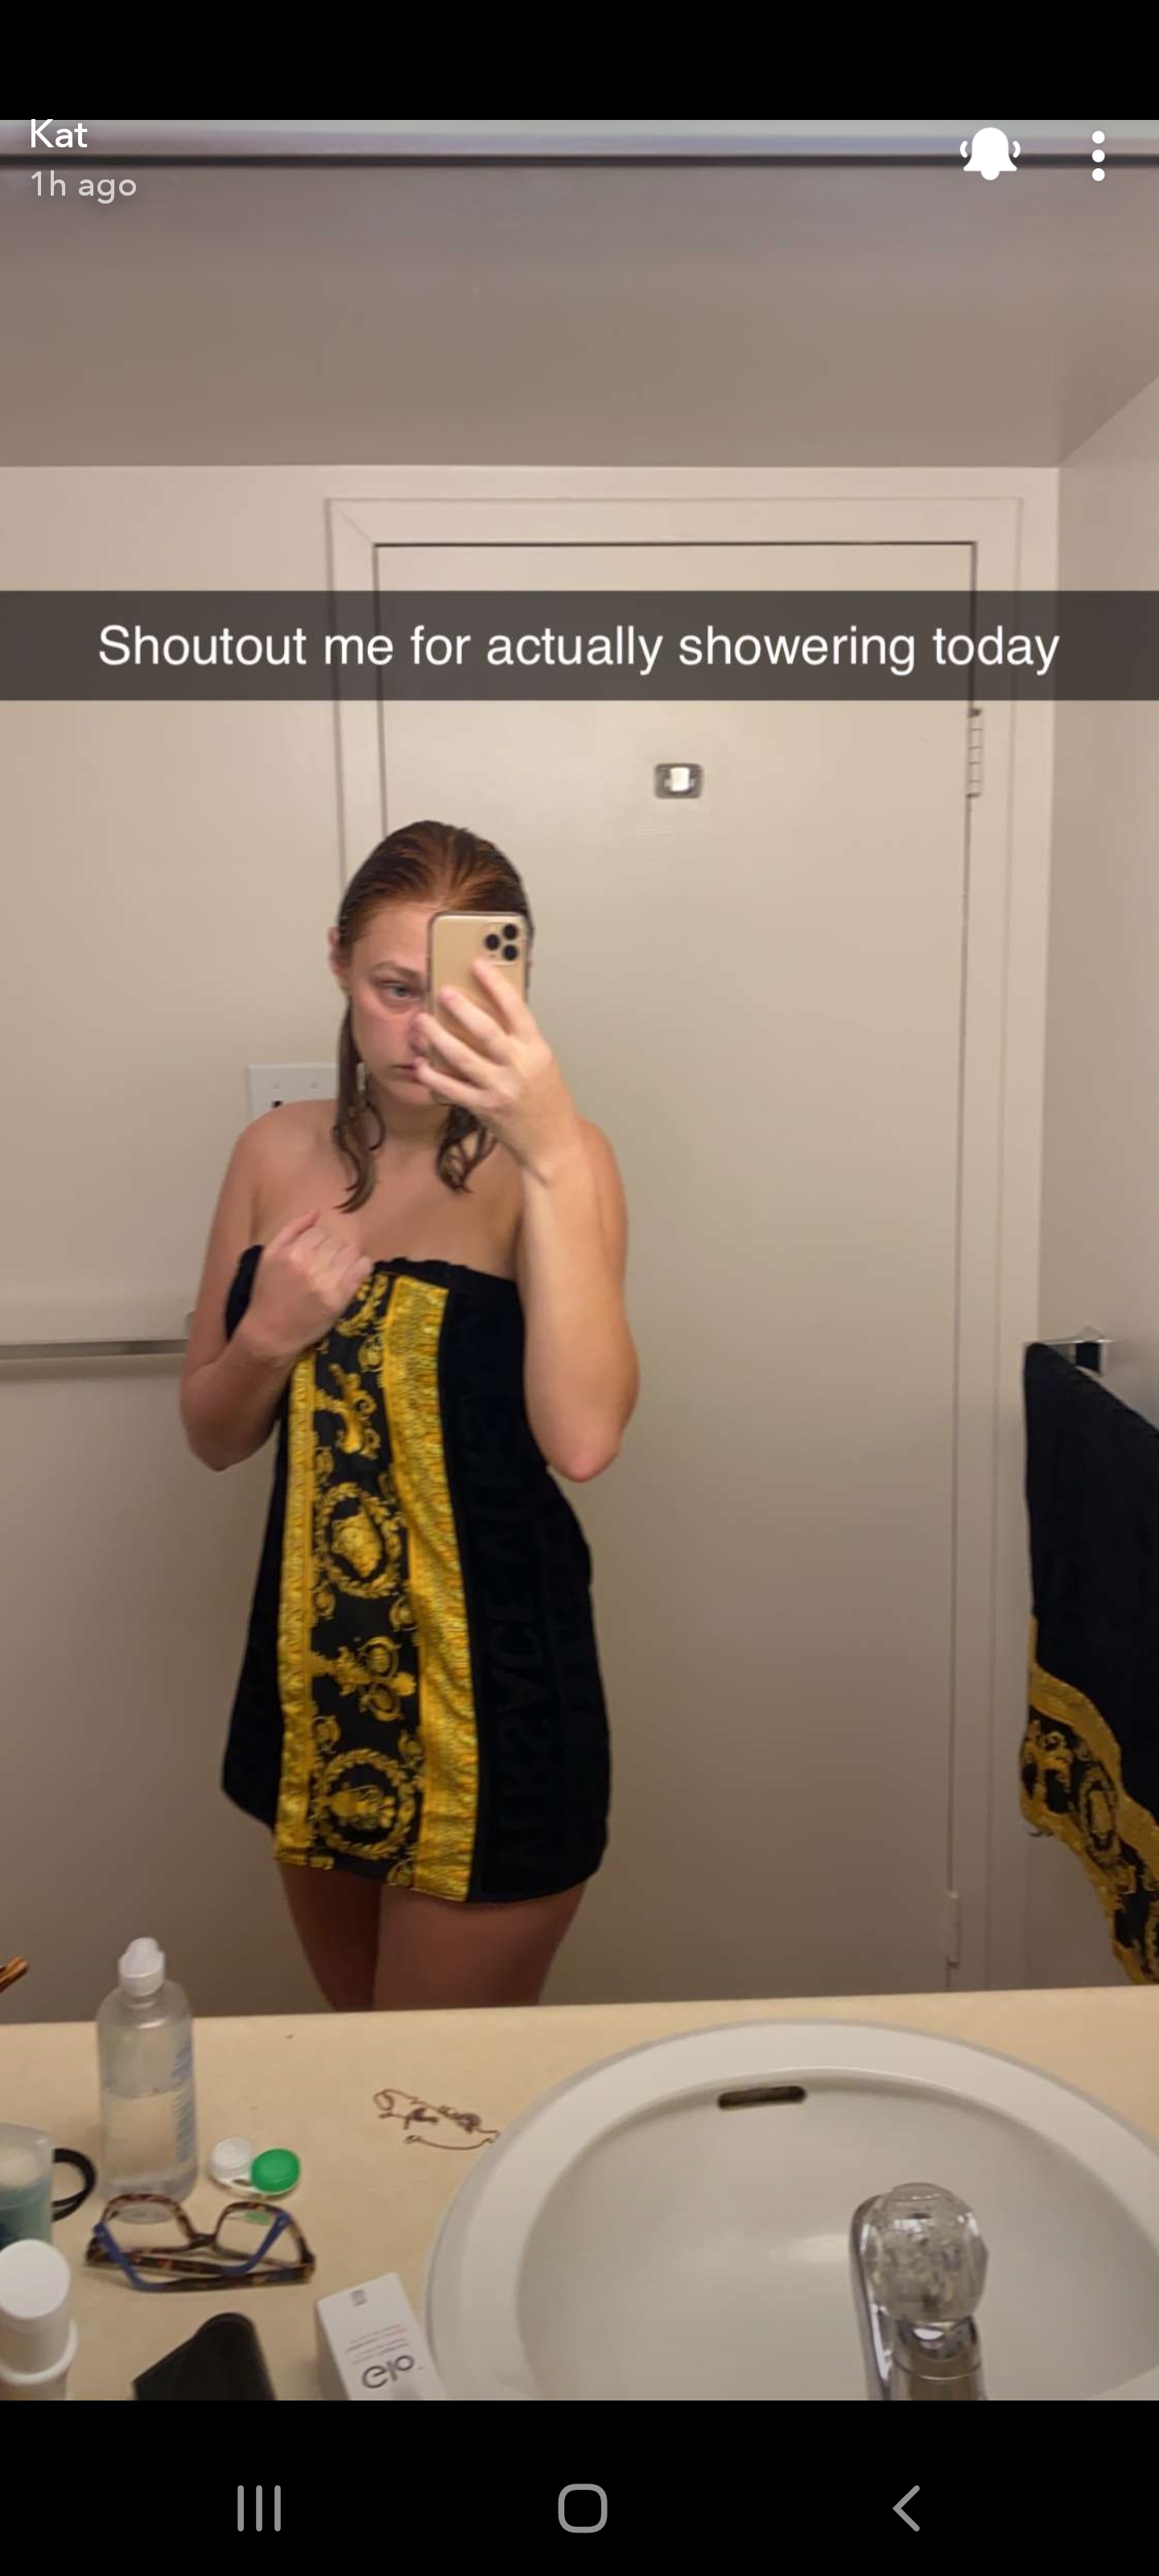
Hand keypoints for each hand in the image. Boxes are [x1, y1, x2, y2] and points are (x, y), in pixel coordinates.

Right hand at [241, 1211, 373, 1363]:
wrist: (270, 1332)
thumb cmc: (267, 1293)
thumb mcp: (269, 1255)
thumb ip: (291, 1230)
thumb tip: (316, 1212)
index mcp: (292, 1253)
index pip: (320, 1232)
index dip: (319, 1241)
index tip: (315, 1253)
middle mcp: (309, 1266)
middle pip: (336, 1242)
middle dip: (333, 1249)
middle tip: (326, 1263)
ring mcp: (326, 1283)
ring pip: (350, 1252)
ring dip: (346, 1258)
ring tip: (337, 1269)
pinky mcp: (339, 1299)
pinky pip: (362, 1269)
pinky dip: (362, 1266)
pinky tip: (356, 1270)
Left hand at [414, 961, 581, 1178]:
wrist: (553, 1143)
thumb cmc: (548, 1101)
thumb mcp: (541, 1064)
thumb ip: (519, 1041)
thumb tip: (487, 1014)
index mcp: (537, 1050)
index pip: (516, 1009)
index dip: (495, 984)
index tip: (478, 964)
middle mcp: (519, 1067)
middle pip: (486, 1030)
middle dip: (461, 1008)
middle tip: (442, 991)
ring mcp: (500, 1088)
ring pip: (462, 1057)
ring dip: (437, 1038)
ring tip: (422, 1022)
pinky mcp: (484, 1108)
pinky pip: (451, 1088)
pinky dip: (433, 1075)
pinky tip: (420, 1063)